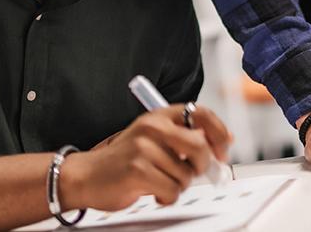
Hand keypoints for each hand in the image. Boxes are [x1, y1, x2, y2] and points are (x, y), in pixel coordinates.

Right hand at [68, 105, 231, 210]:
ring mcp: (144, 147)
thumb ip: (183, 138)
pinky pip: (173, 190)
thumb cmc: (123, 160)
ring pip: (187, 174)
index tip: (224, 149)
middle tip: (193, 173)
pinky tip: (154, 192)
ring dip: (178, 185)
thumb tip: (220, 144)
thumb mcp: (153, 139)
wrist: (86, 175)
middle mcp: (152, 126)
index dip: (219, 132)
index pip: (201, 113)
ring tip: (160, 182)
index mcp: (159, 115)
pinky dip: (167, 197)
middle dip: (203, 165)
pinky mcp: (138, 170)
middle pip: (200, 145)